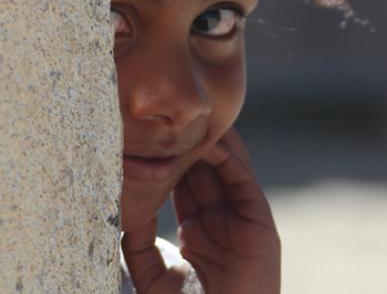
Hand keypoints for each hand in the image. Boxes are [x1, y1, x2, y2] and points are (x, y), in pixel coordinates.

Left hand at [121, 128, 280, 293]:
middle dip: (191, 144)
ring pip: (227, 170)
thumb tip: (124, 207)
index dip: (172, 159)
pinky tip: (215, 140)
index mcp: (199, 230)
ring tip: (197, 116)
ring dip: (214, 143)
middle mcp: (221, 219)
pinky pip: (244, 183)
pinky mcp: (260, 221)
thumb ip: (139, 242)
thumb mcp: (152, 273)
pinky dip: (232, 160)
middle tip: (174, 115)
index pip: (185, 184)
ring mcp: (242, 218)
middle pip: (206, 171)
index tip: (153, 134)